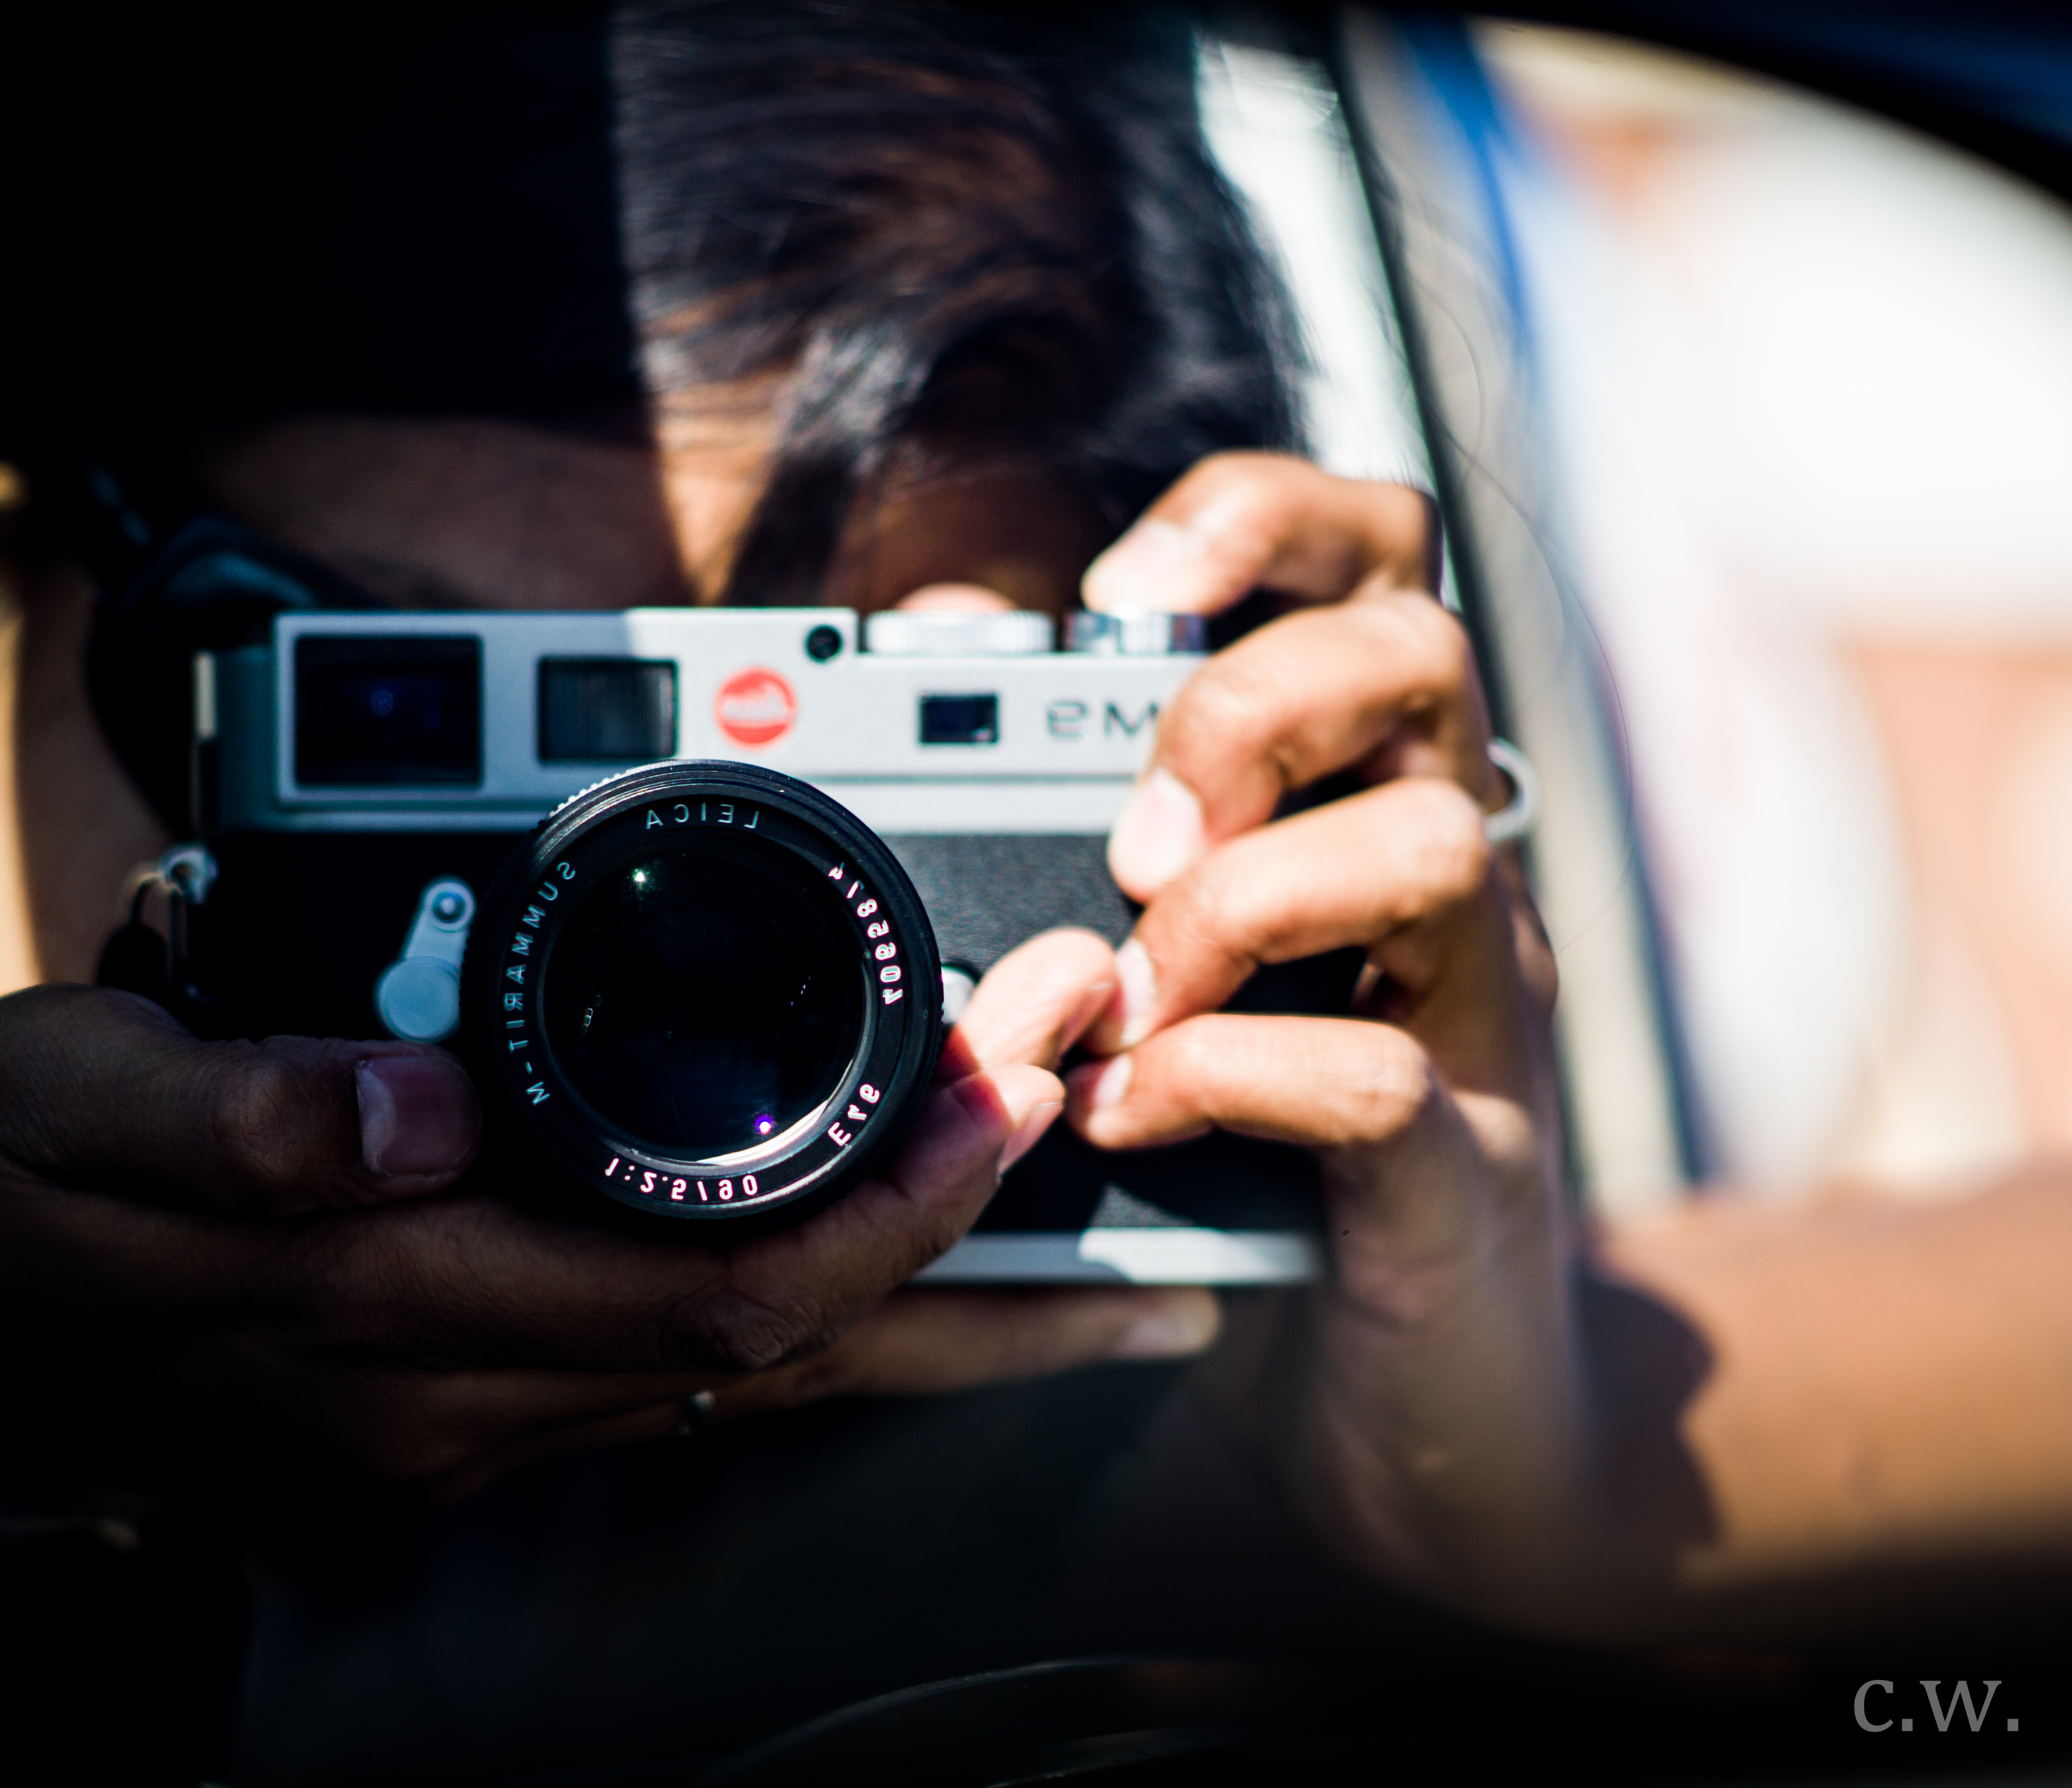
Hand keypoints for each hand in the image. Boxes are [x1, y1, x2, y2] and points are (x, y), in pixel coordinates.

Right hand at [0, 949, 1216, 1514]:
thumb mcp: (54, 1109)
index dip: (883, 1190)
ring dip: (933, 1288)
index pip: (702, 1279)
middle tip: (1092, 1059)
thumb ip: (228, 1118)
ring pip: (759, 1376)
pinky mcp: (467, 1411)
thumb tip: (406, 1116)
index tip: (1003, 1062)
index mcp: (382, 1303)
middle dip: (967, 1218)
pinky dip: (826, 1318)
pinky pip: (688, 1377)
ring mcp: (473, 1422)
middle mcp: (460, 1393)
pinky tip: (913, 1274)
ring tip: (1082, 1190)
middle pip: (782, 1335)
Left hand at [1073, 452, 1595, 1625]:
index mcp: (1362, 788)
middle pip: (1421, 650)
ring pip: (1432, 842)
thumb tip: (930, 622)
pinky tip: (1133, 1115)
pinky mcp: (1464, 1178)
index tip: (1119, 598)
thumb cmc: (1241, 1138)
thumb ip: (1060, 787)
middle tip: (1133, 843)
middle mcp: (1445, 876)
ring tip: (1134, 995)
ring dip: (1243, 899)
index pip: (1380, 555)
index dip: (1261, 519)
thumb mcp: (1153, 934)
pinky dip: (1230, 1079)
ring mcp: (1479, 1022)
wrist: (1397, 1401)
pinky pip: (1377, 1076)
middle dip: (1249, 708)